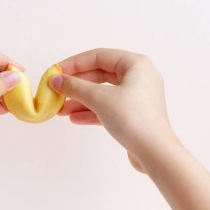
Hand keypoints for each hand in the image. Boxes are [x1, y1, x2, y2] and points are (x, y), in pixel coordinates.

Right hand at [49, 48, 169, 172]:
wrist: (154, 153)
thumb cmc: (132, 118)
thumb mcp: (99, 98)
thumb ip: (75, 87)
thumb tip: (55, 80)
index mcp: (135, 64)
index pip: (98, 57)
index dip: (74, 63)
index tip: (55, 72)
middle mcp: (138, 77)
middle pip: (99, 75)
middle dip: (76, 86)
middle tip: (56, 92)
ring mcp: (136, 96)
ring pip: (102, 93)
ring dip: (80, 100)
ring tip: (60, 110)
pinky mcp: (133, 114)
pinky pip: (108, 107)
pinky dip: (91, 111)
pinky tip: (74, 119)